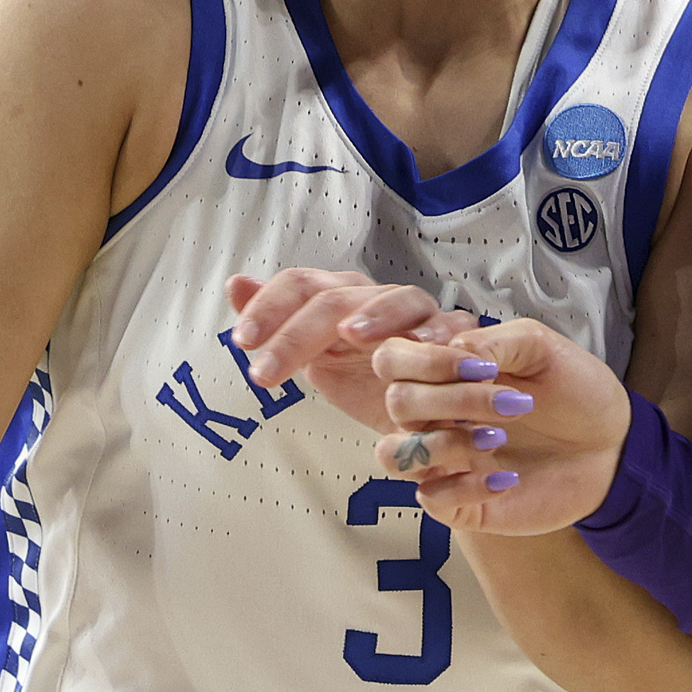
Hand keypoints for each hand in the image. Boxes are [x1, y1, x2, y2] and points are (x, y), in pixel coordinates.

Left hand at [223, 272, 477, 433]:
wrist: (420, 408)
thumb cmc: (365, 378)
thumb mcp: (314, 356)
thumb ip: (276, 321)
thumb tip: (235, 283)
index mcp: (338, 296)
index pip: (298, 285)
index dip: (269, 307)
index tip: (243, 342)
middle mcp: (376, 296)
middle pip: (335, 298)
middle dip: (297, 335)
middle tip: (264, 374)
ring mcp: (419, 312)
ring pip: (398, 298)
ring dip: (374, 314)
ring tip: (349, 335)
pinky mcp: (455, 334)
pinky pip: (451, 324)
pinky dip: (436, 332)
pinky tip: (416, 347)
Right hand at [368, 316, 633, 533]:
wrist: (612, 443)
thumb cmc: (574, 390)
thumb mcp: (539, 347)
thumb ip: (492, 342)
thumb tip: (453, 354)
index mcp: (445, 373)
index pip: (392, 359)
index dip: (424, 361)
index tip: (482, 368)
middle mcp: (436, 415)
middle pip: (396, 403)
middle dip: (453, 400)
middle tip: (511, 404)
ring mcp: (445, 459)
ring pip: (393, 455)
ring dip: (442, 443)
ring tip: (498, 439)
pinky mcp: (461, 501)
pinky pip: (431, 498)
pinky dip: (465, 487)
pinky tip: (508, 478)